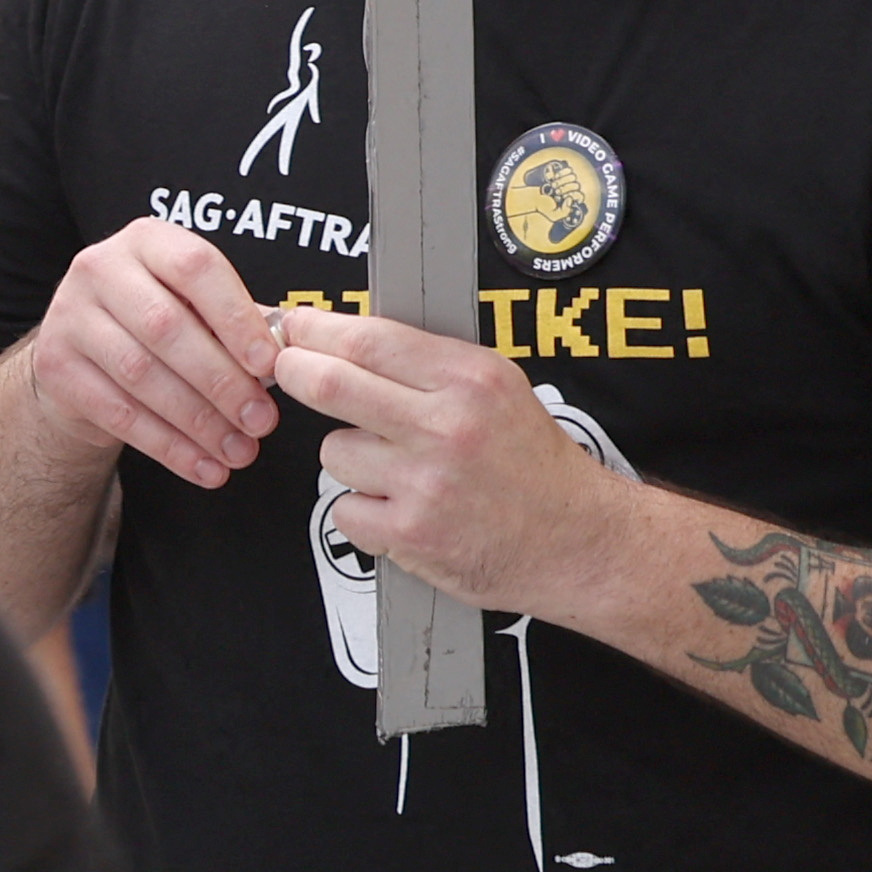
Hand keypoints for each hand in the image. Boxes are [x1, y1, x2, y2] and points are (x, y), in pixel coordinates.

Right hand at [22, 215, 281, 489]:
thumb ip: (236, 325)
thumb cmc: (157, 325)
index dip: (235, 317)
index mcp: (146, 241)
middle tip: (262, 421)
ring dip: (198, 421)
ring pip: (140, 373)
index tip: (270, 365)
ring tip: (240, 452)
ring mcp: (70, 314)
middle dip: (221, 381)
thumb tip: (289, 360)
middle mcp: (100, 267)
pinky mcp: (55, 365)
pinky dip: (168, 446)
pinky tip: (205, 467)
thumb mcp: (194, 307)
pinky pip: (117, 412)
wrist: (82, 353)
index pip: (195, 268)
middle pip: (165, 325)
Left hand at [273, 304, 635, 615]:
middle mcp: (448, 428)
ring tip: (394, 469)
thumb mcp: (497, 387)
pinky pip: (345, 511)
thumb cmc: (534, 463)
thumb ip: (426, 362)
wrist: (583, 542)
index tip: (294, 329)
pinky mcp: (413, 535)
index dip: (314, 331)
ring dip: (348, 458)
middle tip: (288, 370)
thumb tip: (341, 332)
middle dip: (293, 372)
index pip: (366, 339)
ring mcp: (428, 484)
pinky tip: (400, 510)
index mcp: (470, 380)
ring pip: (334, 453)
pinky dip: (361, 513)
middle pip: (328, 384)